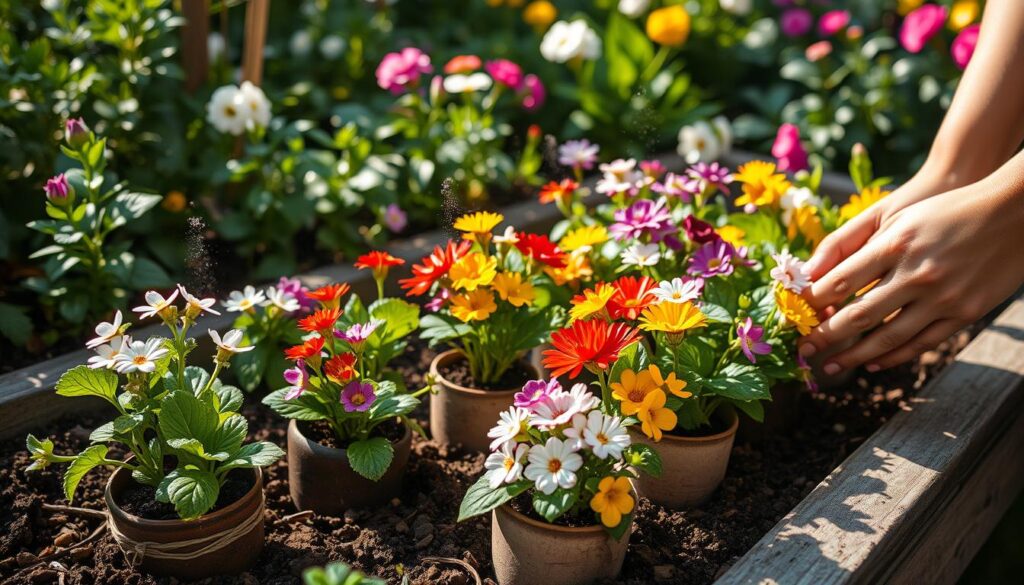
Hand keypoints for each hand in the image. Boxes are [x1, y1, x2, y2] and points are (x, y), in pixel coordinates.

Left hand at [798, 181, 1023, 373]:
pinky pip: (921, 343)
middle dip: (825, 336)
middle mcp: (917, 273)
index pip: (840, 281)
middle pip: (858, 315)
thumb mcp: (893, 215)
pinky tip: (871, 363)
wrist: (1011, 213)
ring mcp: (943, 297)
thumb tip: (811, 272)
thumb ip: (849, 243)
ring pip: (888, 337)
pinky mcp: (965, 312)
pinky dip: (893, 357)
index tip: (793, 316)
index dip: (812, 303)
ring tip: (830, 367)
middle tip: (802, 351)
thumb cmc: (940, 210)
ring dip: (854, 356)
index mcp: (896, 244)